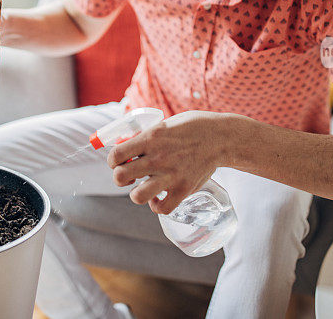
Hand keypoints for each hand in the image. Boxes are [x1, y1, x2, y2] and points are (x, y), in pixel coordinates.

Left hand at [106, 111, 230, 214]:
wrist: (219, 137)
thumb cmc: (191, 128)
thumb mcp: (164, 125)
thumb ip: (145, 138)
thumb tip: (126, 147)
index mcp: (150, 138)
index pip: (115, 155)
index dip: (112, 161)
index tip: (119, 162)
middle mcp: (157, 158)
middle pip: (120, 177)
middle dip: (121, 178)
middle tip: (129, 176)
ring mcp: (170, 175)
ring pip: (137, 196)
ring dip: (137, 194)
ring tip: (143, 188)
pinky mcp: (183, 189)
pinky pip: (162, 208)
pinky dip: (157, 205)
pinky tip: (159, 197)